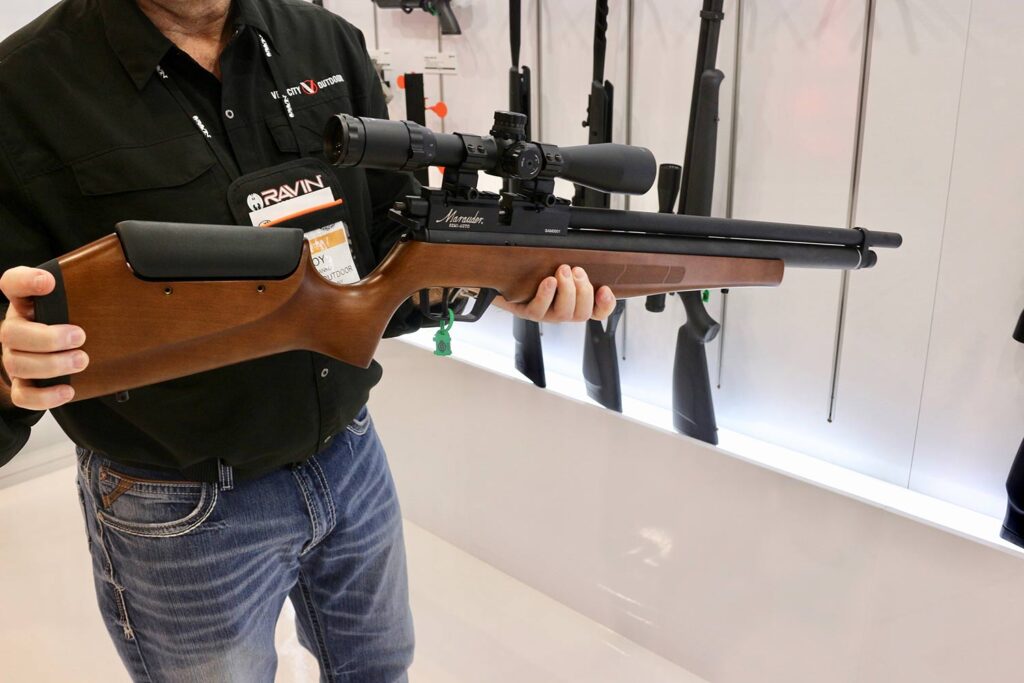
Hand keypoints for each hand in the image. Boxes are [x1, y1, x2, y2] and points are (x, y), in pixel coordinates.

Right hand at [0, 267, 87, 409]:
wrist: (63, 351)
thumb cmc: (72, 322)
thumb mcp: (79, 302)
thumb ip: (92, 289)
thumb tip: (132, 272)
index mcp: (26, 303)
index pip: (12, 283)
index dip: (25, 281)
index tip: (49, 282)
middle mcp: (15, 329)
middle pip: (11, 333)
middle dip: (47, 337)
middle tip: (80, 336)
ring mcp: (15, 357)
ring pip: (17, 363)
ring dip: (51, 364)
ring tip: (82, 360)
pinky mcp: (22, 383)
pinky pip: (23, 395)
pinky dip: (45, 396)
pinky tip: (68, 390)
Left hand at [492, 265, 616, 322]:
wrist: (507, 278)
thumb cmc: (537, 272)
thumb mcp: (560, 266)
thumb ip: (577, 266)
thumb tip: (592, 250)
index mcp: (575, 303)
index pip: (598, 312)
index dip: (606, 305)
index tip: (605, 289)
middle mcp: (562, 311)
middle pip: (582, 313)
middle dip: (583, 291)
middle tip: (577, 271)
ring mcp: (545, 314)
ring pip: (564, 313)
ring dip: (567, 290)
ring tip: (563, 271)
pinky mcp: (528, 312)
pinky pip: (539, 310)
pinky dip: (546, 295)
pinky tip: (548, 281)